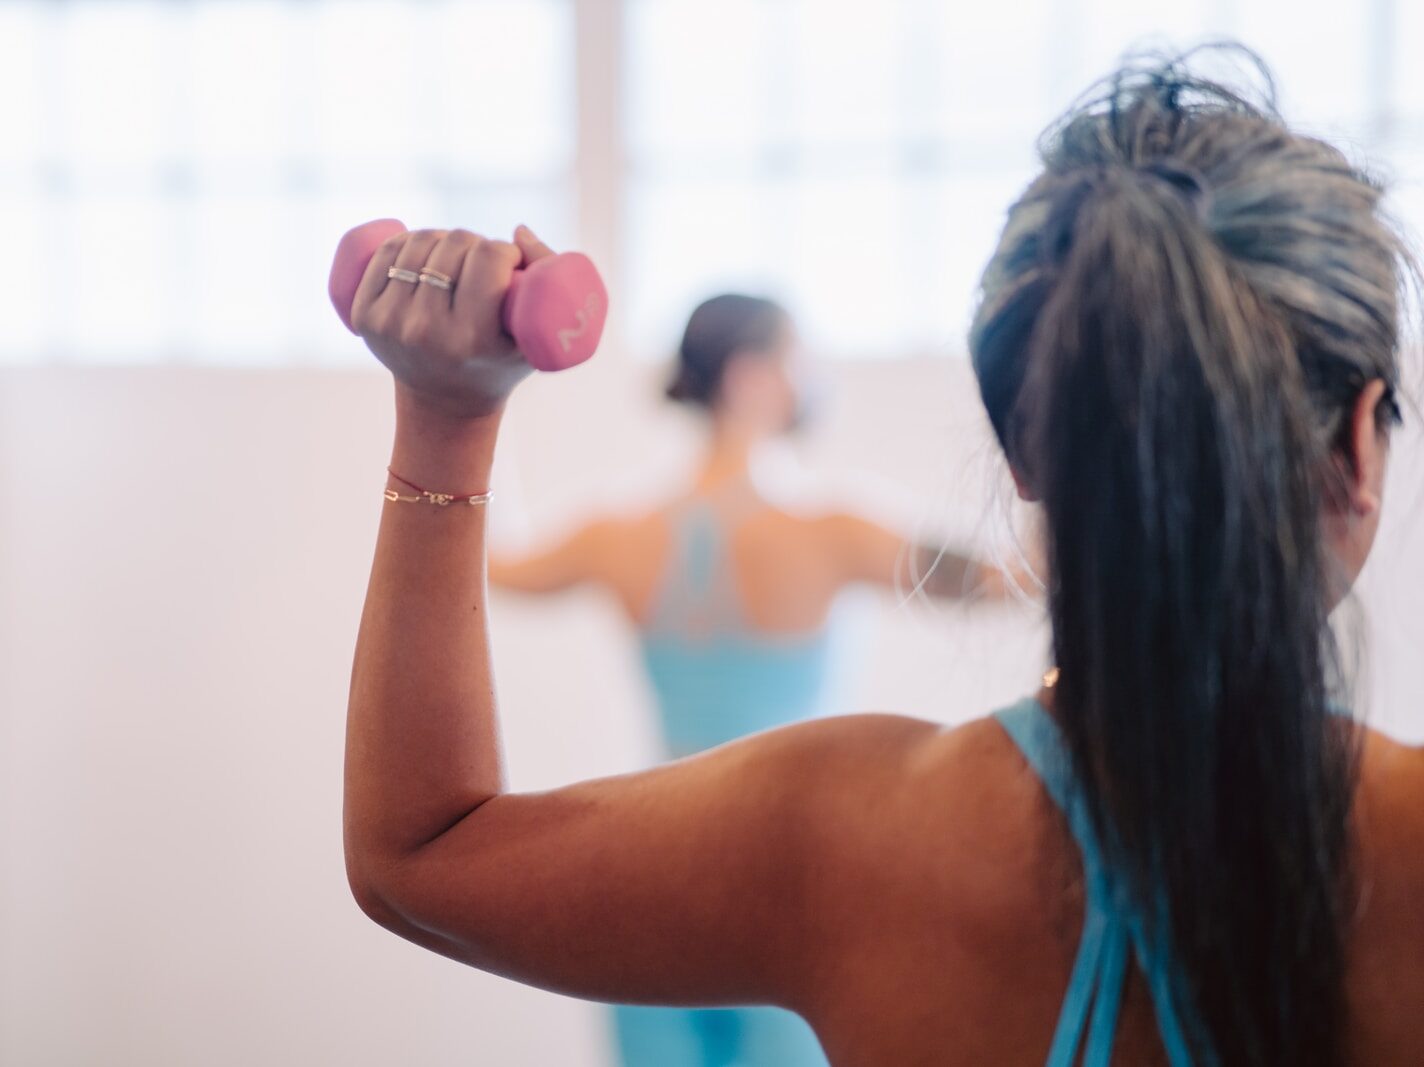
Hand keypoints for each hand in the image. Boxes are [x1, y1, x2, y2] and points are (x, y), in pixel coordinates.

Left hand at [351, 226, 553, 420]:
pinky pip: (385, 252)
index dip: (506, 252)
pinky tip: (425, 252)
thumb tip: (518, 231)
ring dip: (443, 239)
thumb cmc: (500, 364)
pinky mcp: (364, 316)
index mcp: (470, 338)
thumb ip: (548, 278)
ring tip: (456, 259)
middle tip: (483, 266)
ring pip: (420, 240)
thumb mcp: (536, 337)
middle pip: (456, 243)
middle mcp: (424, 331)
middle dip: (476, 244)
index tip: (510, 266)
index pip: (489, 257)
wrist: (444, 403)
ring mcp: (390, 323)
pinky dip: (407, 241)